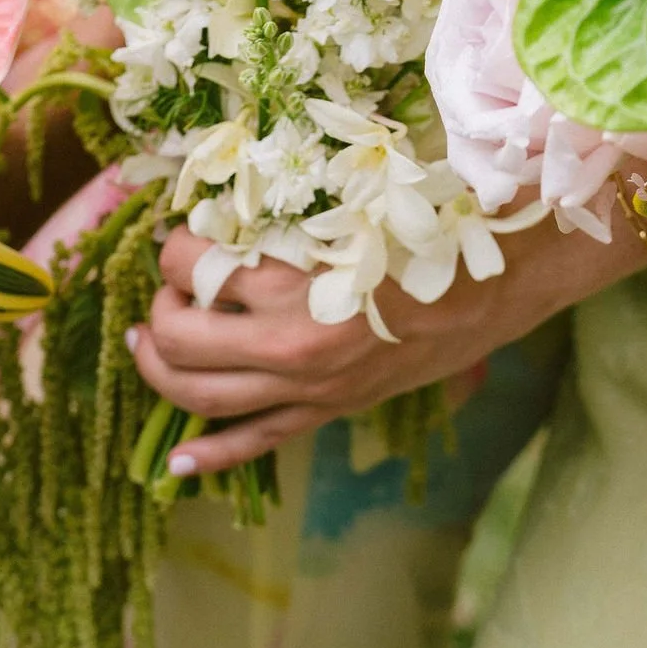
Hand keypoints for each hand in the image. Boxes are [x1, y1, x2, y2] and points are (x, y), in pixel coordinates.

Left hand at [130, 212, 627, 475]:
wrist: (498, 282)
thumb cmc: (425, 224)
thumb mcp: (348, 196)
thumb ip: (285, 197)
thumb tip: (223, 183)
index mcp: (292, 278)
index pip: (191, 261)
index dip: (176, 242)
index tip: (186, 231)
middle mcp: (289, 342)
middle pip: (178, 335)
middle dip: (160, 306)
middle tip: (171, 284)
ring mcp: (307, 387)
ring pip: (198, 395)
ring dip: (158, 369)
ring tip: (148, 343)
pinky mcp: (327, 413)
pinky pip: (256, 444)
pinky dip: (211, 456)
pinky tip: (175, 464)